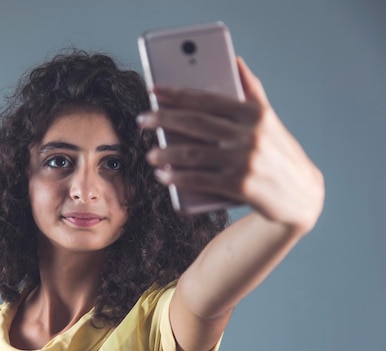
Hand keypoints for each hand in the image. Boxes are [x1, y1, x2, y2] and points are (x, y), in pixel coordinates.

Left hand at [137, 57, 323, 232]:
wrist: (302, 196)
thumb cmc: (280, 154)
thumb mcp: (270, 120)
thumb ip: (252, 91)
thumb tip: (236, 60)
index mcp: (254, 114)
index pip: (207, 99)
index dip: (177, 93)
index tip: (154, 90)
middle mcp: (249, 134)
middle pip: (195, 123)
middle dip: (163, 119)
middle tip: (142, 120)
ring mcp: (244, 161)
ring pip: (192, 153)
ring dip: (165, 153)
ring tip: (150, 154)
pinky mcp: (239, 186)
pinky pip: (199, 179)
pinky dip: (177, 177)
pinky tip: (164, 176)